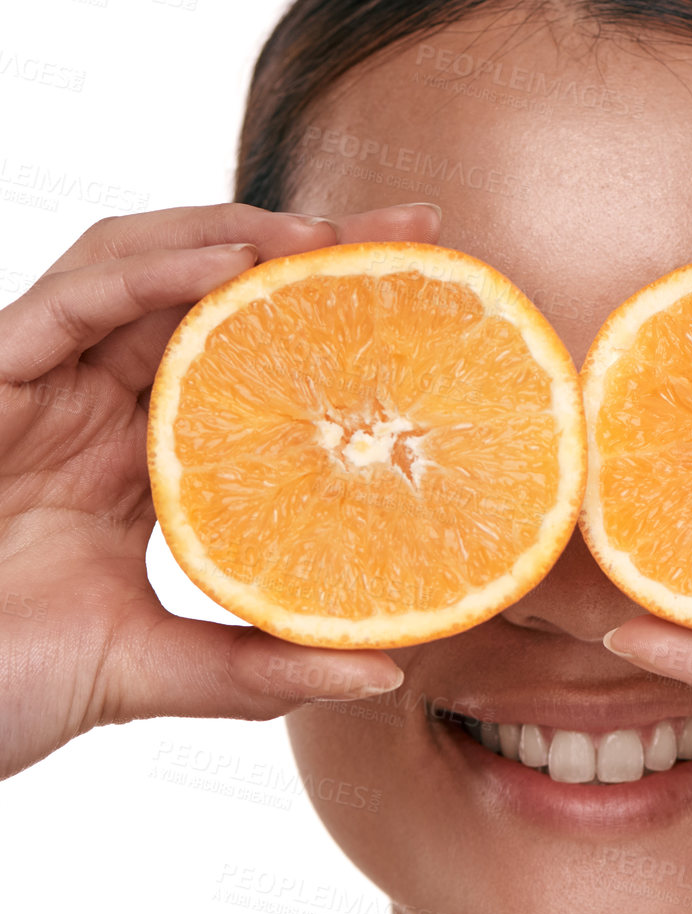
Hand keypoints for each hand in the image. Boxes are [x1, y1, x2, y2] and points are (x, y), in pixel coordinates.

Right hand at [0, 200, 440, 781]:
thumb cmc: (1, 684)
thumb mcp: (154, 671)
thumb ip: (258, 668)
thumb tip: (381, 670)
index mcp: (141, 461)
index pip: (251, 364)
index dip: (329, 325)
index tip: (427, 305)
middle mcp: (96, 407)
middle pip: (211, 293)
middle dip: (308, 248)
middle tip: (410, 228)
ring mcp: (42, 384)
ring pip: (140, 266)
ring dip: (235, 235)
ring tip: (327, 236)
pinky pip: (74, 299)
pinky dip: (153, 271)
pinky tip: (232, 264)